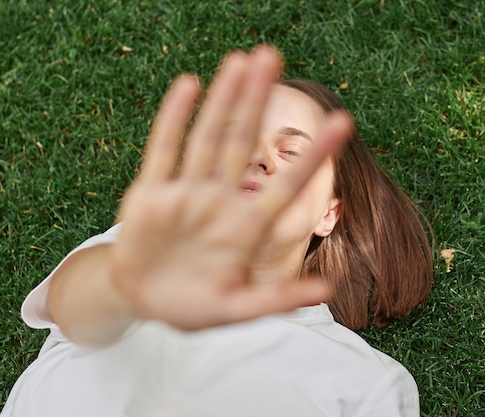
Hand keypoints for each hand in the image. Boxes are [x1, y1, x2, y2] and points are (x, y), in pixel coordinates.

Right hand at [111, 46, 350, 329]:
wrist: (141, 299)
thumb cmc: (192, 307)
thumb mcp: (235, 309)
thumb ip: (277, 299)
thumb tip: (326, 291)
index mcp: (246, 227)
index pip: (286, 185)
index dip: (314, 156)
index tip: (344, 123)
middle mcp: (219, 200)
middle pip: (242, 143)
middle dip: (257, 102)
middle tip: (274, 57)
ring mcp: (185, 192)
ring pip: (207, 137)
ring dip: (223, 99)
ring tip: (241, 60)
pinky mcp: (151, 192)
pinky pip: (163, 150)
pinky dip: (173, 119)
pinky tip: (188, 85)